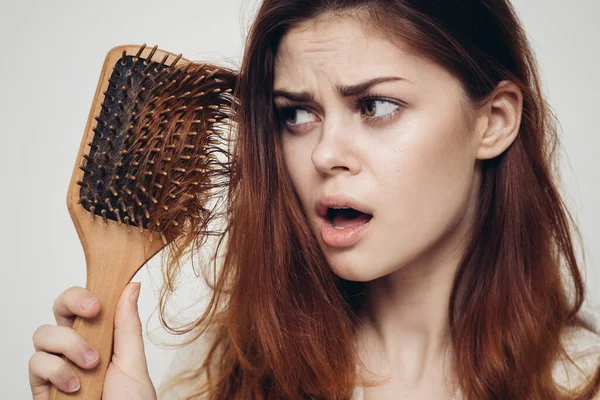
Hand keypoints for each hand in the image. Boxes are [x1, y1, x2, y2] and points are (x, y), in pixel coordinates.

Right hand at [29, 283, 156, 399]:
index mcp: (102, 337)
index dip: (84, 295)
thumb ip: (127, 325)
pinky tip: (74, 385)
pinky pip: (35, 364)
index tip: (98, 303)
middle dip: (70, 302)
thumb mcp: (134, 362)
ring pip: (43, 334)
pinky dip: (56, 370)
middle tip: (92, 312)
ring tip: (90, 366)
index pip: (84, 303)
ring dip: (69, 345)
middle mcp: (76, 348)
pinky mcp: (42, 389)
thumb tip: (132, 286)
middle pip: (58, 309)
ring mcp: (58, 367)